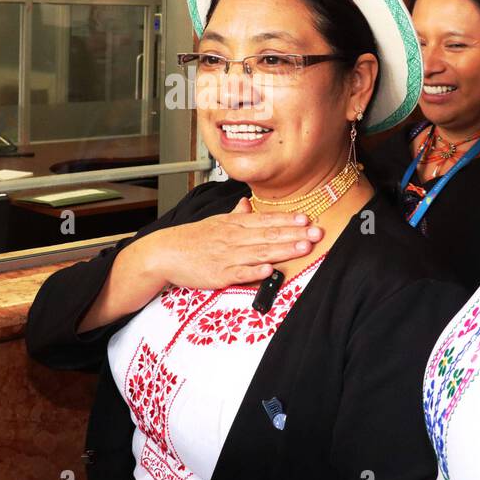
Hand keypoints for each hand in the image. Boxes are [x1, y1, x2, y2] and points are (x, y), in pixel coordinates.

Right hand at [77, 197, 324, 333]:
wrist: (164, 253)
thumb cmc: (191, 239)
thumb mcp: (214, 222)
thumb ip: (234, 215)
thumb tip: (248, 204)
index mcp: (233, 225)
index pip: (265, 221)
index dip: (287, 220)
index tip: (306, 218)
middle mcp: (233, 238)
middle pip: (268, 235)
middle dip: (294, 234)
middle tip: (316, 232)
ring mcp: (227, 256)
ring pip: (259, 252)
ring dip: (283, 250)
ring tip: (303, 248)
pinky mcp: (219, 275)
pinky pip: (239, 272)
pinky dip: (255, 270)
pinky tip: (270, 269)